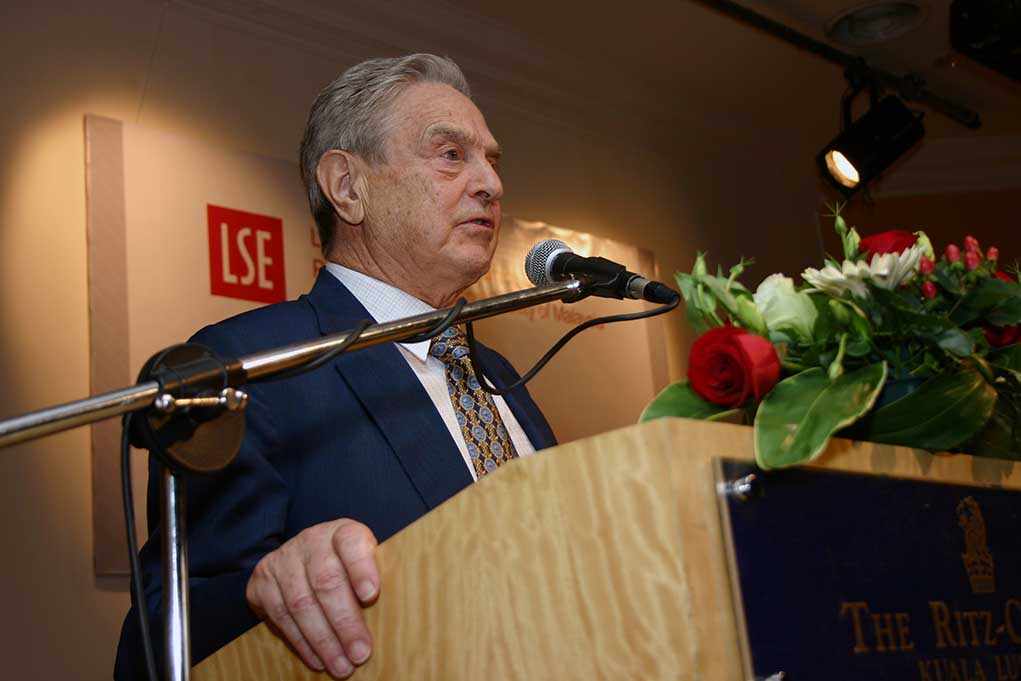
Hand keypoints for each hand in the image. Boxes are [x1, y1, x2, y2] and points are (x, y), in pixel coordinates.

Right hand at [246, 518, 379, 677]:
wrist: (301, 556)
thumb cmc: (345, 565)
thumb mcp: (364, 561)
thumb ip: (375, 577)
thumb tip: (396, 615)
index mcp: (342, 531)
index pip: (351, 542)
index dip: (361, 567)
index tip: (371, 595)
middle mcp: (310, 540)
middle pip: (326, 581)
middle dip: (344, 622)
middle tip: (360, 653)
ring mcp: (283, 560)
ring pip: (301, 603)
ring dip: (323, 640)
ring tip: (341, 666)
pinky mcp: (262, 582)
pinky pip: (280, 616)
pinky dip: (301, 643)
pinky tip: (317, 660)